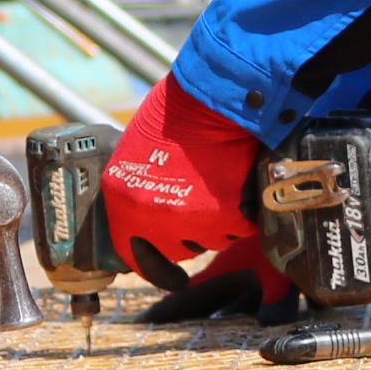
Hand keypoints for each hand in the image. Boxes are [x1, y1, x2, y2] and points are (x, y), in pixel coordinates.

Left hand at [102, 78, 298, 322]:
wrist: (213, 95)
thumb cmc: (176, 111)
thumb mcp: (137, 151)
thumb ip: (139, 190)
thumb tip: (148, 214)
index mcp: (123, 200)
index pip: (133, 254)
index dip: (152, 264)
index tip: (169, 274)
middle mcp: (153, 216)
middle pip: (180, 249)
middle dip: (193, 232)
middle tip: (203, 198)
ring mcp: (192, 220)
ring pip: (215, 239)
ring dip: (220, 220)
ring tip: (220, 179)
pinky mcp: (228, 216)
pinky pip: (242, 225)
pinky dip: (246, 209)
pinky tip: (239, 180)